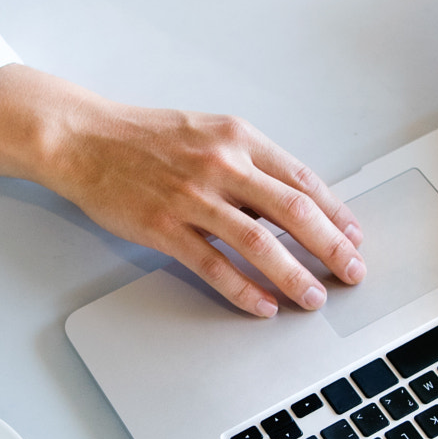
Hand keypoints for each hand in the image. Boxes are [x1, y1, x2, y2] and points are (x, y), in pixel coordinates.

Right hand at [0, 65, 364, 316]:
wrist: (83, 138)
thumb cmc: (144, 137)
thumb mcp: (206, 133)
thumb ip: (248, 162)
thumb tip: (290, 200)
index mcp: (237, 137)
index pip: (301, 179)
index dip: (335, 212)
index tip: (355, 235)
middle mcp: (221, 164)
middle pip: (292, 211)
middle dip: (331, 246)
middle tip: (353, 271)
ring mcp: (192, 197)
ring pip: (258, 242)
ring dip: (292, 274)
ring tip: (313, 297)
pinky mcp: (163, 226)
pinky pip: (213, 265)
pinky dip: (243, 289)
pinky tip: (262, 305)